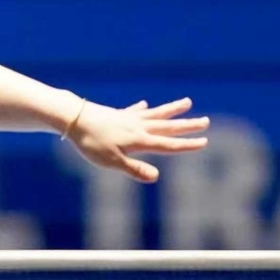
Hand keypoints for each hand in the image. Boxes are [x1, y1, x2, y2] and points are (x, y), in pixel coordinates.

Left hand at [66, 96, 209, 182]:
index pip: (168, 144)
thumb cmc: (91, 143)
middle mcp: (138, 127)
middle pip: (167, 127)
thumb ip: (133, 169)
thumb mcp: (111, 162)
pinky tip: (145, 105)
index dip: (187, 145)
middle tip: (206, 121)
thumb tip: (156, 177)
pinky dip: (142, 109)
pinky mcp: (116, 115)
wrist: (73, 118)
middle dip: (187, 125)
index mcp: (139, 140)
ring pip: (155, 114)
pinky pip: (134, 111)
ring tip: (187, 102)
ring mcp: (128, 118)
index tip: (204, 142)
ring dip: (171, 110)